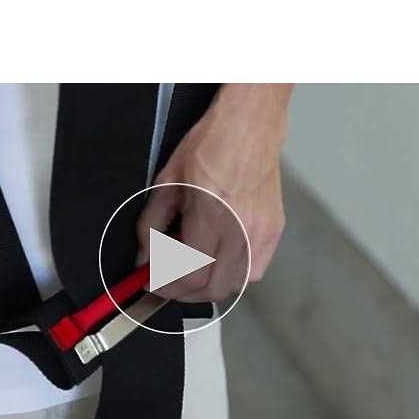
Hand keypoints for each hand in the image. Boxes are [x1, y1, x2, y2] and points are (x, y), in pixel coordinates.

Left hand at [136, 83, 291, 301]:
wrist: (249, 126)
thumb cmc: (210, 146)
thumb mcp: (166, 182)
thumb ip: (150, 226)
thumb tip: (145, 258)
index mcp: (211, 214)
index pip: (191, 274)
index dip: (167, 285)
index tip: (153, 282)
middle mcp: (241, 228)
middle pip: (214, 288)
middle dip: (184, 292)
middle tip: (168, 282)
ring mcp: (262, 232)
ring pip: (235, 285)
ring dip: (208, 287)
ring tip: (192, 269)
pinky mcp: (274, 231)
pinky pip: (255, 272)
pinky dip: (233, 276)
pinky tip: (219, 261)